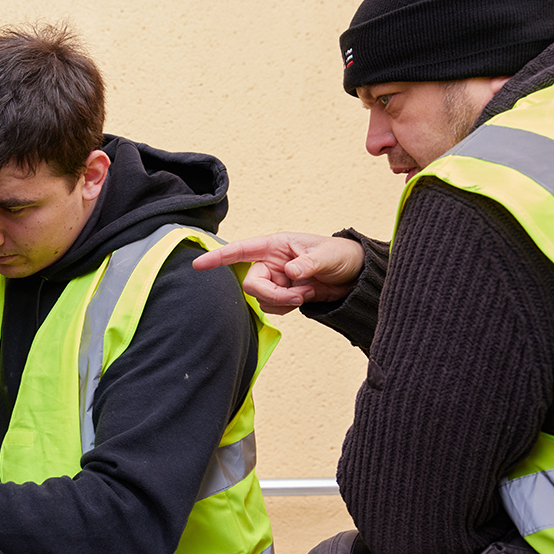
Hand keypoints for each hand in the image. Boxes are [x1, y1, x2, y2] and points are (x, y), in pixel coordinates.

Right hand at [193, 232, 364, 314]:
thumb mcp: (326, 257)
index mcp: (275, 245)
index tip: (199, 264)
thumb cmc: (340, 255)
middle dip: (272, 294)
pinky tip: (303, 299)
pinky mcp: (281, 295)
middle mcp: (270, 262)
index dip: (219, 257)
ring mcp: (275, 279)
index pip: (241, 250)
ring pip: (261, 299)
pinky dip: (286, 308)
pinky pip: (271, 308)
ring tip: (306, 293)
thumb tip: (289, 273)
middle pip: (251, 283)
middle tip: (298, 296)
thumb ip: (307, 264)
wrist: (354, 276)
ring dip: (283, 303)